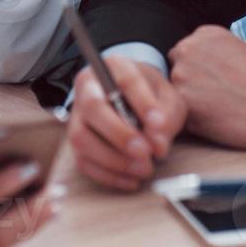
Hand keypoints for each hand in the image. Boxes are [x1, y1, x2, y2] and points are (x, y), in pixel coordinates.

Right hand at [67, 58, 185, 191]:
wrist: (132, 101)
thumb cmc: (151, 97)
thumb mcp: (168, 97)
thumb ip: (168, 116)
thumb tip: (158, 145)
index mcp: (115, 67)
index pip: (125, 80)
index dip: (142, 102)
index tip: (158, 124)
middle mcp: (89, 88)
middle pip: (93, 107)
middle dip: (120, 134)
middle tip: (145, 152)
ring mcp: (78, 116)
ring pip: (82, 137)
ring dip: (113, 159)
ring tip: (143, 168)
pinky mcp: (77, 142)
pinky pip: (83, 162)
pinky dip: (108, 175)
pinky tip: (132, 179)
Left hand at [168, 25, 245, 149]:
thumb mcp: (241, 49)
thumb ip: (215, 52)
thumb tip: (204, 63)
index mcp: (204, 34)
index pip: (185, 52)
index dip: (197, 70)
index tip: (210, 80)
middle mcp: (188, 51)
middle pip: (176, 70)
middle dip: (190, 83)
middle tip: (214, 96)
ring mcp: (182, 78)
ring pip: (176, 93)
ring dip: (190, 102)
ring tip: (219, 109)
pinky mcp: (184, 106)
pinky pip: (182, 115)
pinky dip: (195, 121)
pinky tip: (218, 120)